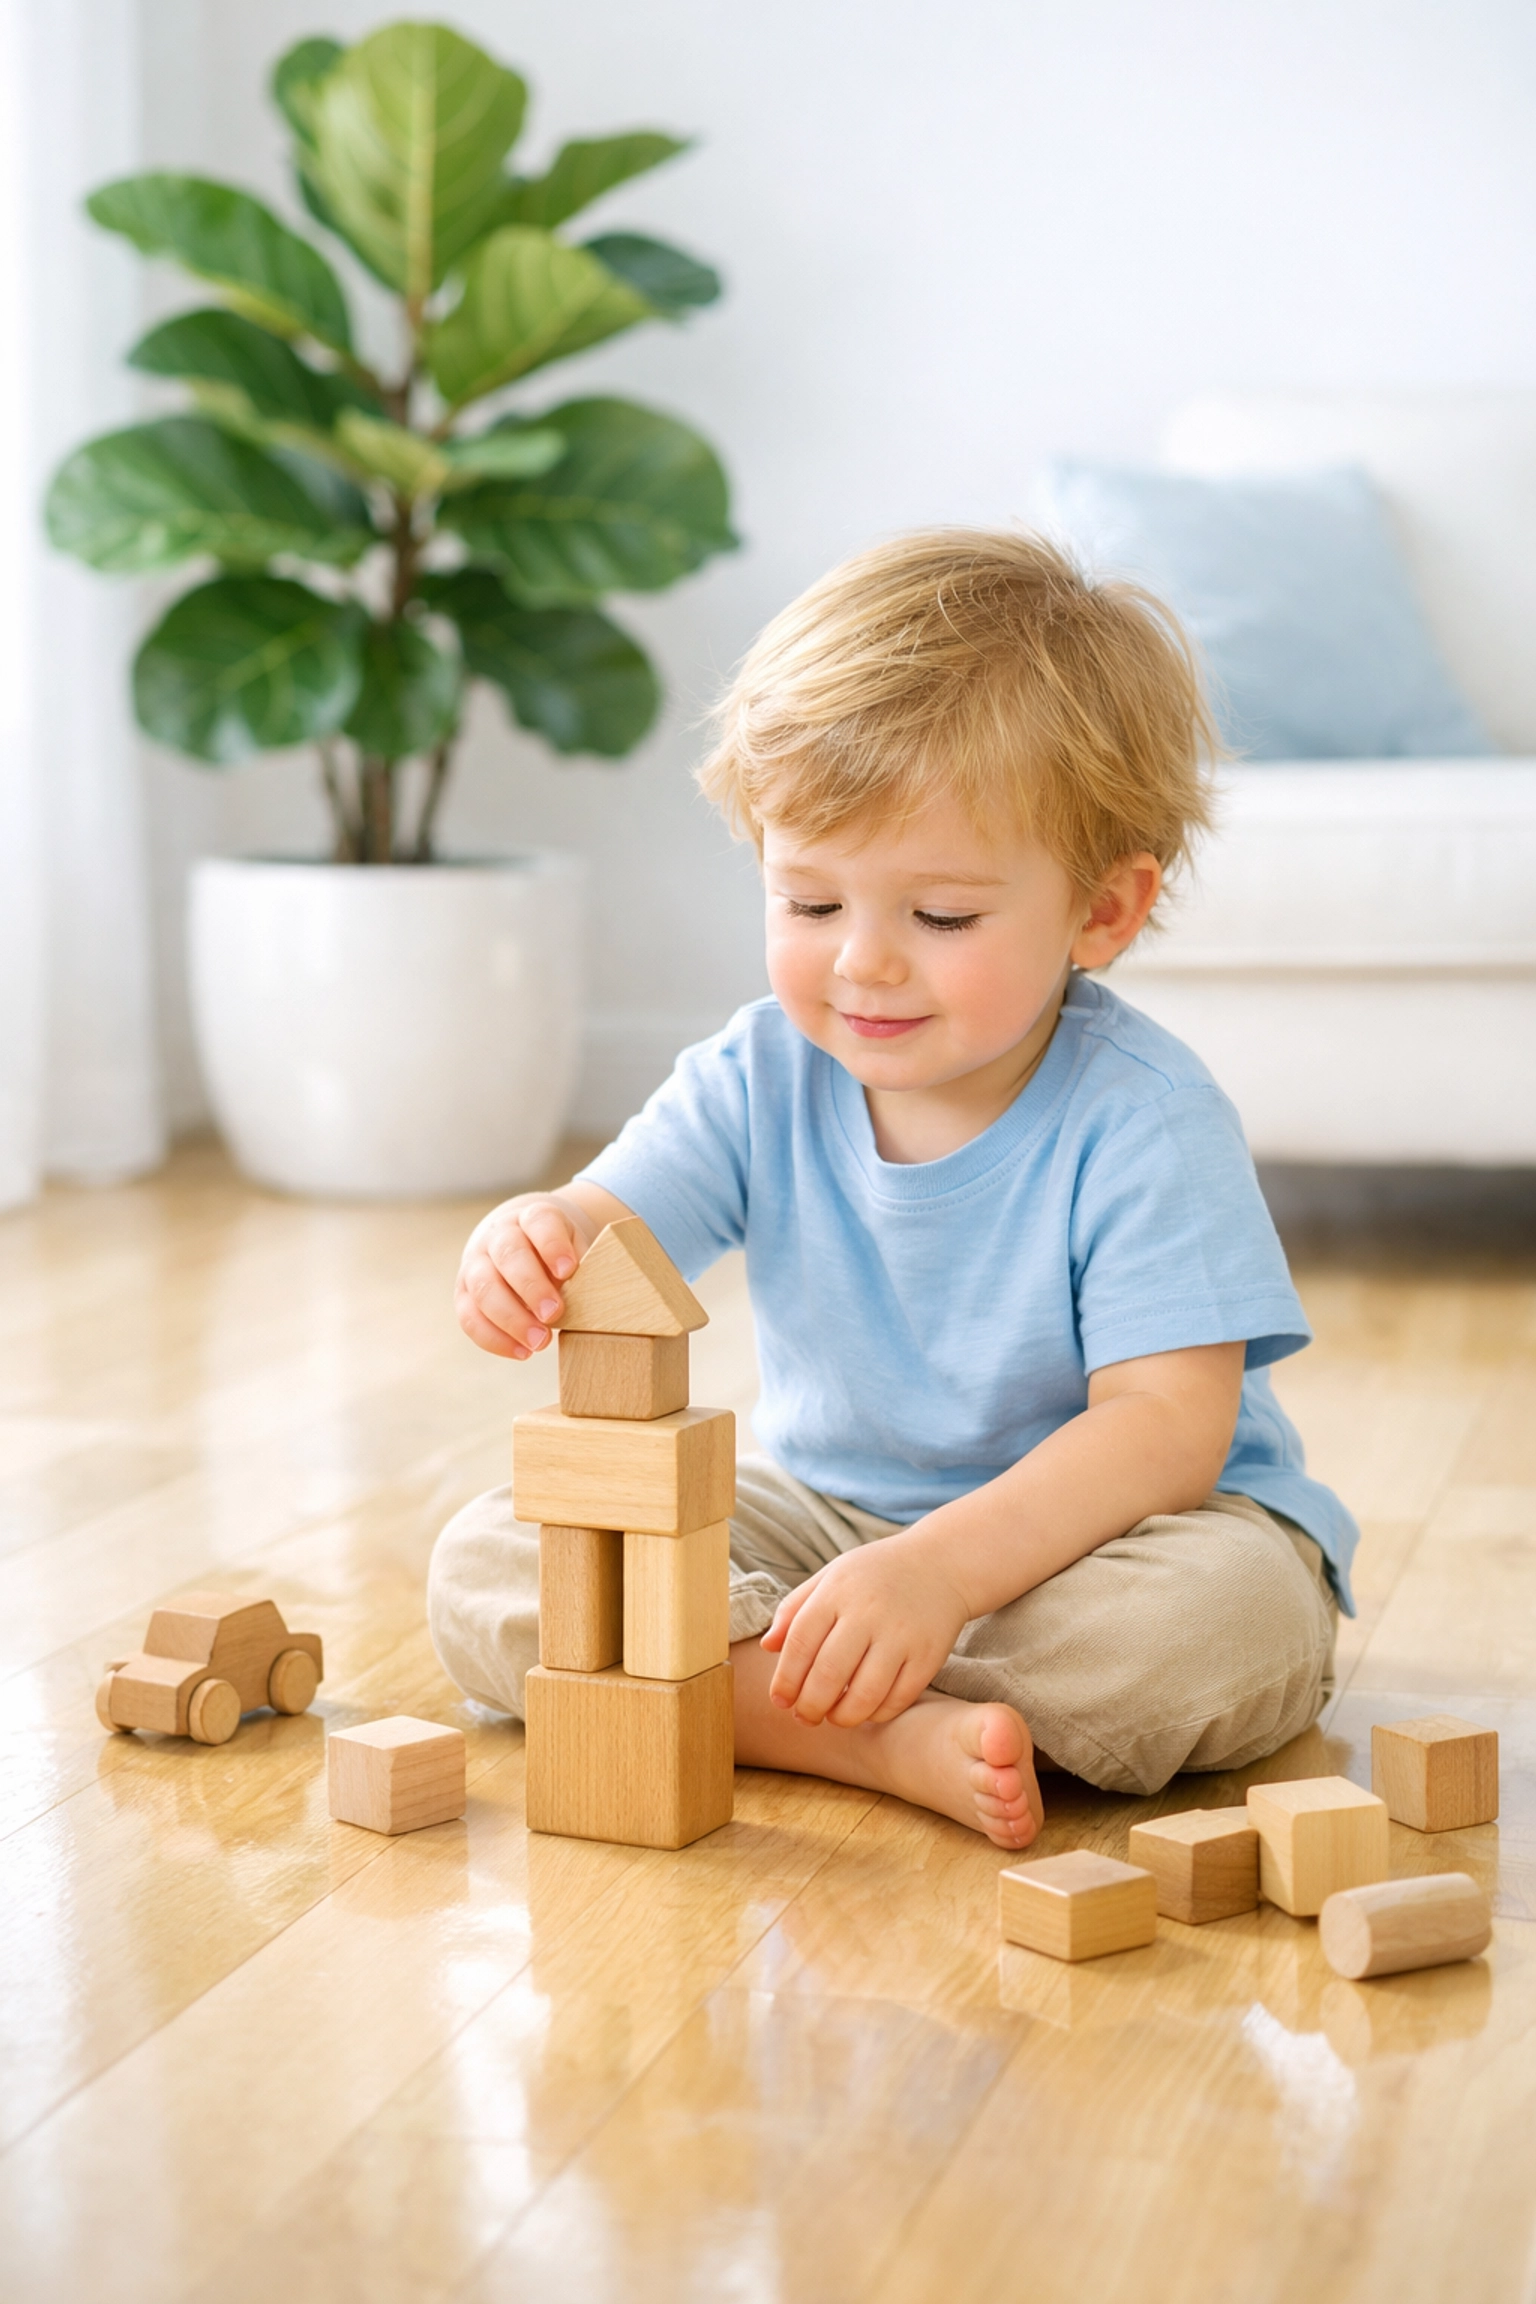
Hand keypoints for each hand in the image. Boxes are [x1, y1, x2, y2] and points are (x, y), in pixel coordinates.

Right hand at [455, 1194, 592, 1359]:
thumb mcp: (575, 1249)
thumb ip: (582, 1269)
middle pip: (508, 1254)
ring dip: (511, 1318)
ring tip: (540, 1342)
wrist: (520, 1244)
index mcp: (532, 1218)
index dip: (552, 1245)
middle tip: (554, 1313)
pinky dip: (494, 1338)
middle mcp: (498, 1235)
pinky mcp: (463, 1293)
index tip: (569, 1270)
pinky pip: (470, 1317)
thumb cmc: (556, 1255)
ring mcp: (476, 1263)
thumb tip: (592, 1300)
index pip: (539, 1223)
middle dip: (531, 1287)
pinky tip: (521, 1352)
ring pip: (483, 1287)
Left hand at [759, 1529, 971, 1727]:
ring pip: (864, 1694)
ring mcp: (901, 1635)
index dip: (785, 1679)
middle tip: (804, 1717)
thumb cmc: (875, 1574)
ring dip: (843, 1716)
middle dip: (810, 1706)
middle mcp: (868, 1612)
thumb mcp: (832, 1576)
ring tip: (834, 1717)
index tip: (780, 1700)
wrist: (941, 1564)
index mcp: (837, 1591)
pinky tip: (867, 1710)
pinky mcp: (928, 1655)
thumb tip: (767, 1646)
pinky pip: (898, 1698)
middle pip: (828, 1674)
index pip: (799, 1643)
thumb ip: (795, 1608)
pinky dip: (878, 1713)